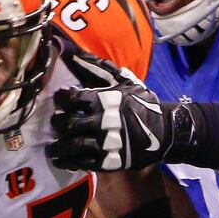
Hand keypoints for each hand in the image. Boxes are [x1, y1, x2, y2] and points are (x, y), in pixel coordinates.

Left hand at [46, 70, 172, 171]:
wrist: (165, 131)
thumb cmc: (142, 103)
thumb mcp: (124, 80)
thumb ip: (98, 68)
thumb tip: (75, 54)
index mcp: (104, 101)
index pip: (72, 99)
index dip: (61, 99)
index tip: (60, 100)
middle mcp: (102, 122)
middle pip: (67, 124)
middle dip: (57, 123)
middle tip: (56, 123)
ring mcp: (105, 144)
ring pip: (72, 146)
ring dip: (58, 147)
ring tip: (53, 147)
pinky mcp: (109, 161)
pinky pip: (83, 163)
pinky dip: (69, 162)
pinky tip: (63, 160)